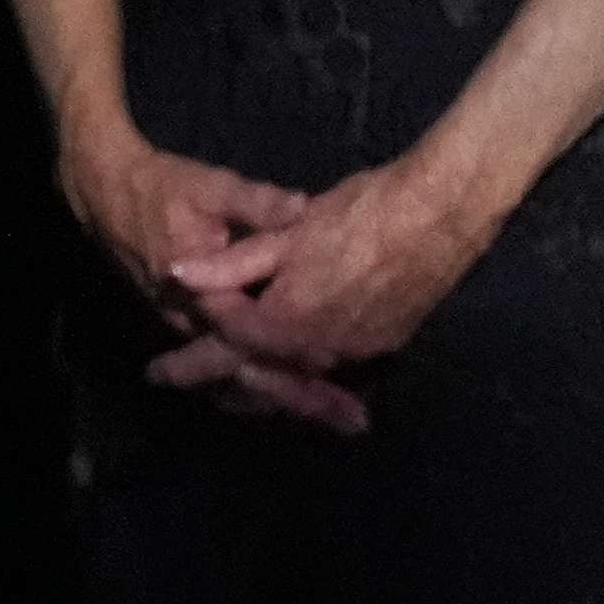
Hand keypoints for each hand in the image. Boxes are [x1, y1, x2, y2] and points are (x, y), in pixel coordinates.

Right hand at [58, 114, 362, 431]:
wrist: (101, 190)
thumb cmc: (158, 187)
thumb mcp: (210, 189)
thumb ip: (258, 204)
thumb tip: (306, 210)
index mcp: (198, 293)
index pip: (249, 341)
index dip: (295, 362)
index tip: (339, 376)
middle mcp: (188, 320)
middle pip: (245, 375)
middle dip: (298, 398)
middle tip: (352, 421)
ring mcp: (182, 324)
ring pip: (231, 376)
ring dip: (281, 395)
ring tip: (332, 415)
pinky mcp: (183, 320)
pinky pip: (222, 363)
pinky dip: (258, 379)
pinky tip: (290, 386)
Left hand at [171, 150, 501, 386]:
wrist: (442, 214)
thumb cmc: (362, 213)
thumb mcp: (288, 232)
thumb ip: (233, 263)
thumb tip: (178, 275)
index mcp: (293, 318)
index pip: (229, 335)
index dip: (201, 321)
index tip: (177, 316)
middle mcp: (323, 348)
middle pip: (254, 373)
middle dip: (205, 377)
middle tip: (161, 378)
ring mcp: (357, 352)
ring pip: (292, 381)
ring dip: (252, 387)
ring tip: (215, 390)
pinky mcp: (383, 346)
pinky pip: (328, 373)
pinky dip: (297, 379)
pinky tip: (282, 379)